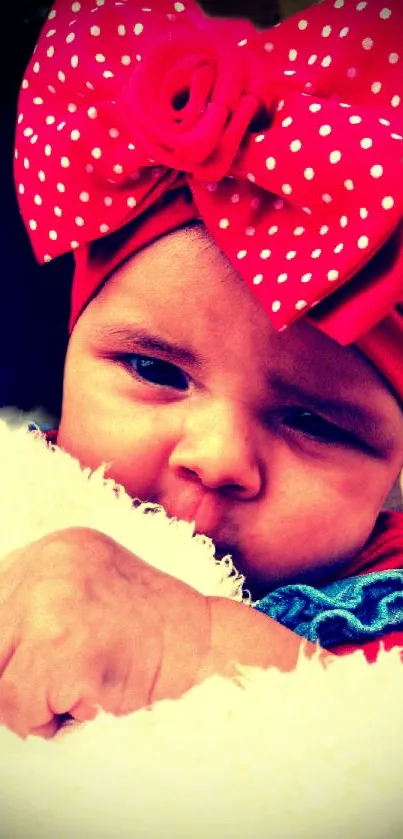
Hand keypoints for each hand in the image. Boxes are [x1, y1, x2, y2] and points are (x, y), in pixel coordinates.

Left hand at [0, 527, 317, 738]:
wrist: (213, 653)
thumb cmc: (155, 640)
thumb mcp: (89, 595)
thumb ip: (38, 605)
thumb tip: (2, 648)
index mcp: (58, 547)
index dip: (8, 647)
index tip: (28, 665)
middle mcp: (51, 561)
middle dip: (15, 674)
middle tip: (65, 680)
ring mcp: (54, 599)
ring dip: (33, 700)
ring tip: (83, 686)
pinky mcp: (63, 646)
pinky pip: (21, 709)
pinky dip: (52, 721)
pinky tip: (95, 697)